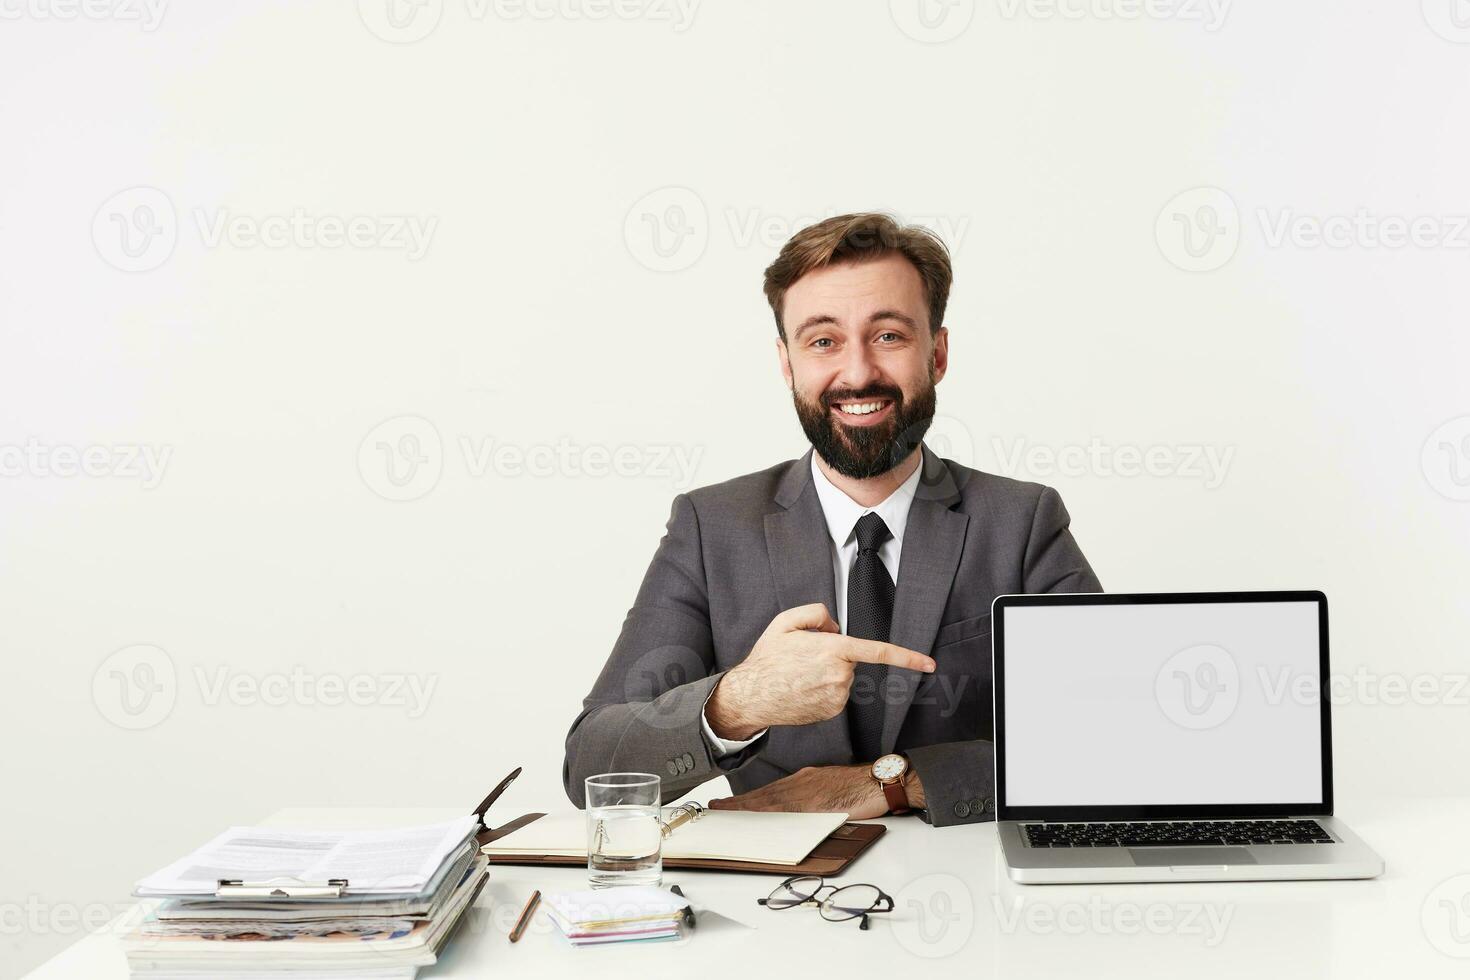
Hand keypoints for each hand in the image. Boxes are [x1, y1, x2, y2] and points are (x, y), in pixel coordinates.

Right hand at [705, 604, 935, 740]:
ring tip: (798, 675)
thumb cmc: (767, 659)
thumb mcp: (785, 621)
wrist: (751, 697)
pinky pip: (836, 694)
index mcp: (833, 650)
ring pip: (843, 678)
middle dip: (834, 655)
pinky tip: (802, 689)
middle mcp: (840, 675)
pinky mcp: (832, 711)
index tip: (929, 664)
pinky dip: (823, 690)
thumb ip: (816, 612)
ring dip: (828, 674)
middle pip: (850, 660)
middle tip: (803, 658)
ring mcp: (837, 697)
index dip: (908, 657)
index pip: (878, 651)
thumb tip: (835, 626)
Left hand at [709, 765, 890, 819]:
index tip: (729, 803)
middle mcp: (802, 782)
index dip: (747, 798)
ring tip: (726, 813)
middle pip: (764, 795)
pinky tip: (757, 819)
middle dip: (739, 802)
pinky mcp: (818, 802)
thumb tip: (797, 813)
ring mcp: (809, 791)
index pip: (770, 791)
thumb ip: (811, 798)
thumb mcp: (830, 788)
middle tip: (716, 808)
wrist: (881, 781)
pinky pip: (789, 809)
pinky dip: (770, 814)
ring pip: (771, 800)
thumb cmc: (860, 785)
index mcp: (805, 780)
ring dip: (747, 807)